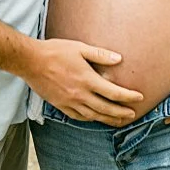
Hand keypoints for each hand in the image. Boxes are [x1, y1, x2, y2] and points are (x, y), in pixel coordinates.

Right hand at [23, 39, 141, 125]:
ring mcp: (70, 102)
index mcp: (87, 79)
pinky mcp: (60, 105)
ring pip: (93, 116)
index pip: (114, 92)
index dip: (128, 96)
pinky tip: (95, 118)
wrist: (30, 61)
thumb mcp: (79, 48)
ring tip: (119, 121)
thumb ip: (100, 55)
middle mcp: (80, 94)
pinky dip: (90, 119)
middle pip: (106, 108)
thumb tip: (119, 59)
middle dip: (122, 112)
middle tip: (132, 114)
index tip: (139, 98)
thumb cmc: (55, 51)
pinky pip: (78, 117)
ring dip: (108, 119)